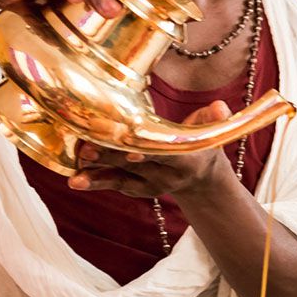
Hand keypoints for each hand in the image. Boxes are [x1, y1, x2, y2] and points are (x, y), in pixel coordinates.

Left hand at [67, 101, 233, 197]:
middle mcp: (167, 176)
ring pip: (121, 178)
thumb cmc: (199, 144)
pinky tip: (75, 180)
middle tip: (87, 149)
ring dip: (98, 174)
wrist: (198, 178)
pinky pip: (114, 184)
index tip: (130, 149)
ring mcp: (150, 185)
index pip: (165, 155)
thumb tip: (221, 107)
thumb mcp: (209, 131)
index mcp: (186, 159)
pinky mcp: (136, 189)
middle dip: (112, 157)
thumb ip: (211, 118)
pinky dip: (95, 182)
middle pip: (136, 165)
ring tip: (76, 174)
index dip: (149, 152)